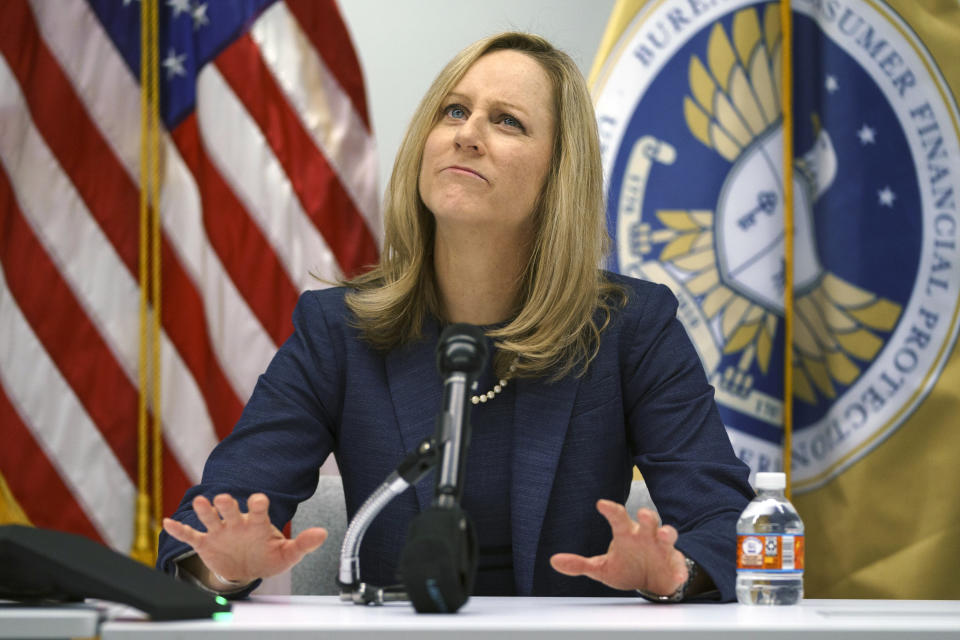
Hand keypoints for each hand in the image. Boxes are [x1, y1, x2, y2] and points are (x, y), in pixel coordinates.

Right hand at [162, 492, 326, 584]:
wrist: (247, 569)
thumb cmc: (267, 556)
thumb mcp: (286, 555)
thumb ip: (303, 544)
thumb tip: (323, 534)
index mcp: (257, 523)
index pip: (258, 510)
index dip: (257, 504)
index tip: (258, 500)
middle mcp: (236, 522)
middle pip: (230, 509)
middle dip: (227, 504)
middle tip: (224, 499)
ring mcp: (219, 531)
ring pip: (210, 517)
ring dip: (204, 511)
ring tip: (200, 503)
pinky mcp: (205, 543)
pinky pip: (190, 536)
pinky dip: (179, 530)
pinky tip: (167, 523)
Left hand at [549, 500, 687, 594]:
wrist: (652, 582)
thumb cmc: (627, 567)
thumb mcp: (601, 568)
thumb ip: (580, 564)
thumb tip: (553, 561)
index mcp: (626, 534)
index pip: (618, 518)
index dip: (611, 510)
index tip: (601, 504)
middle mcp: (646, 536)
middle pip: (649, 521)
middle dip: (648, 517)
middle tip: (644, 514)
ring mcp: (662, 549)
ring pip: (667, 535)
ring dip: (667, 534)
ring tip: (664, 535)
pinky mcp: (676, 565)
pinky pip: (680, 566)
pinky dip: (681, 570)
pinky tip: (679, 575)